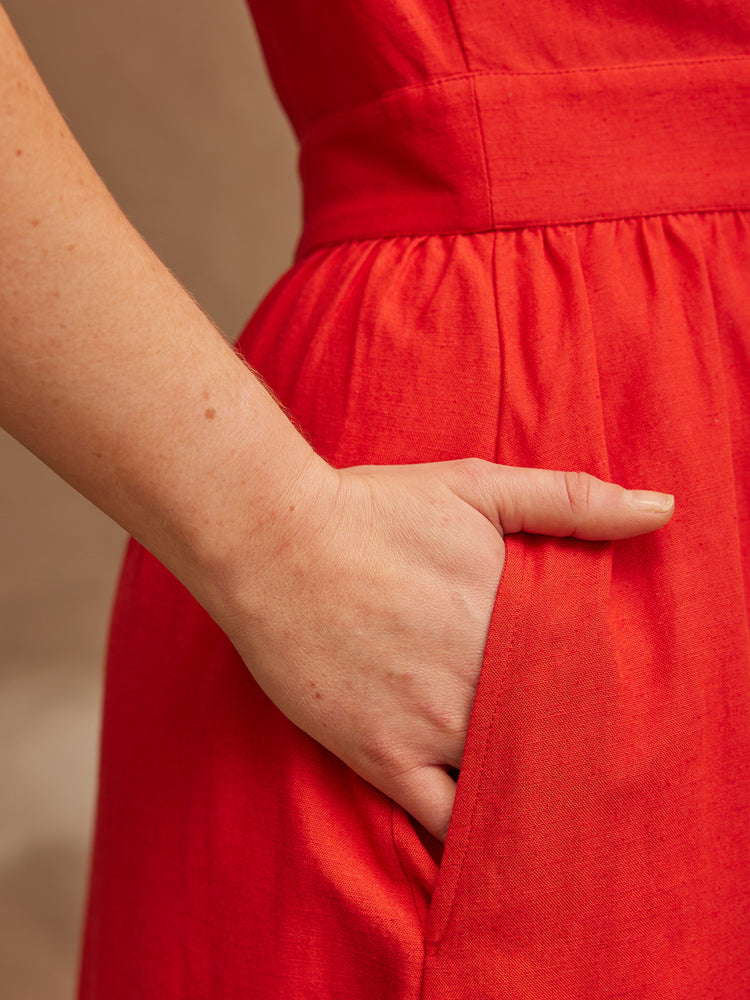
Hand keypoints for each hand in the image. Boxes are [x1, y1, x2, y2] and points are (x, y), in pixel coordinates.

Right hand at [218, 459, 673, 842]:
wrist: (273, 539)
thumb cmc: (372, 507)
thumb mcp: (477, 486)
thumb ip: (571, 500)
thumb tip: (660, 508)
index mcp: (513, 619)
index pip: (586, 680)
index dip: (596, 699)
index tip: (598, 707)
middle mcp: (480, 680)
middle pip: (550, 734)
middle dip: (566, 747)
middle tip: (575, 762)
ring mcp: (431, 724)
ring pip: (506, 781)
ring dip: (529, 794)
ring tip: (545, 807)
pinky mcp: (380, 754)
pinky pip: (443, 819)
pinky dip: (473, 833)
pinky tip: (493, 845)